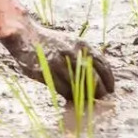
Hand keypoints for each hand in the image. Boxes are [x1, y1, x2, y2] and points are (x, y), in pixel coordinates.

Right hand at [0, 13, 117, 101]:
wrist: (27, 36)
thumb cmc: (51, 43)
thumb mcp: (72, 43)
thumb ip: (85, 56)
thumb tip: (101, 76)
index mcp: (82, 45)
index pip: (103, 65)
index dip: (109, 80)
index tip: (110, 90)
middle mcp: (72, 53)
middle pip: (94, 79)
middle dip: (99, 92)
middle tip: (100, 99)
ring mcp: (59, 63)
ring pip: (79, 87)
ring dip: (84, 96)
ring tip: (86, 101)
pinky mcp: (47, 73)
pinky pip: (64, 90)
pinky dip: (70, 96)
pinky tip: (71, 98)